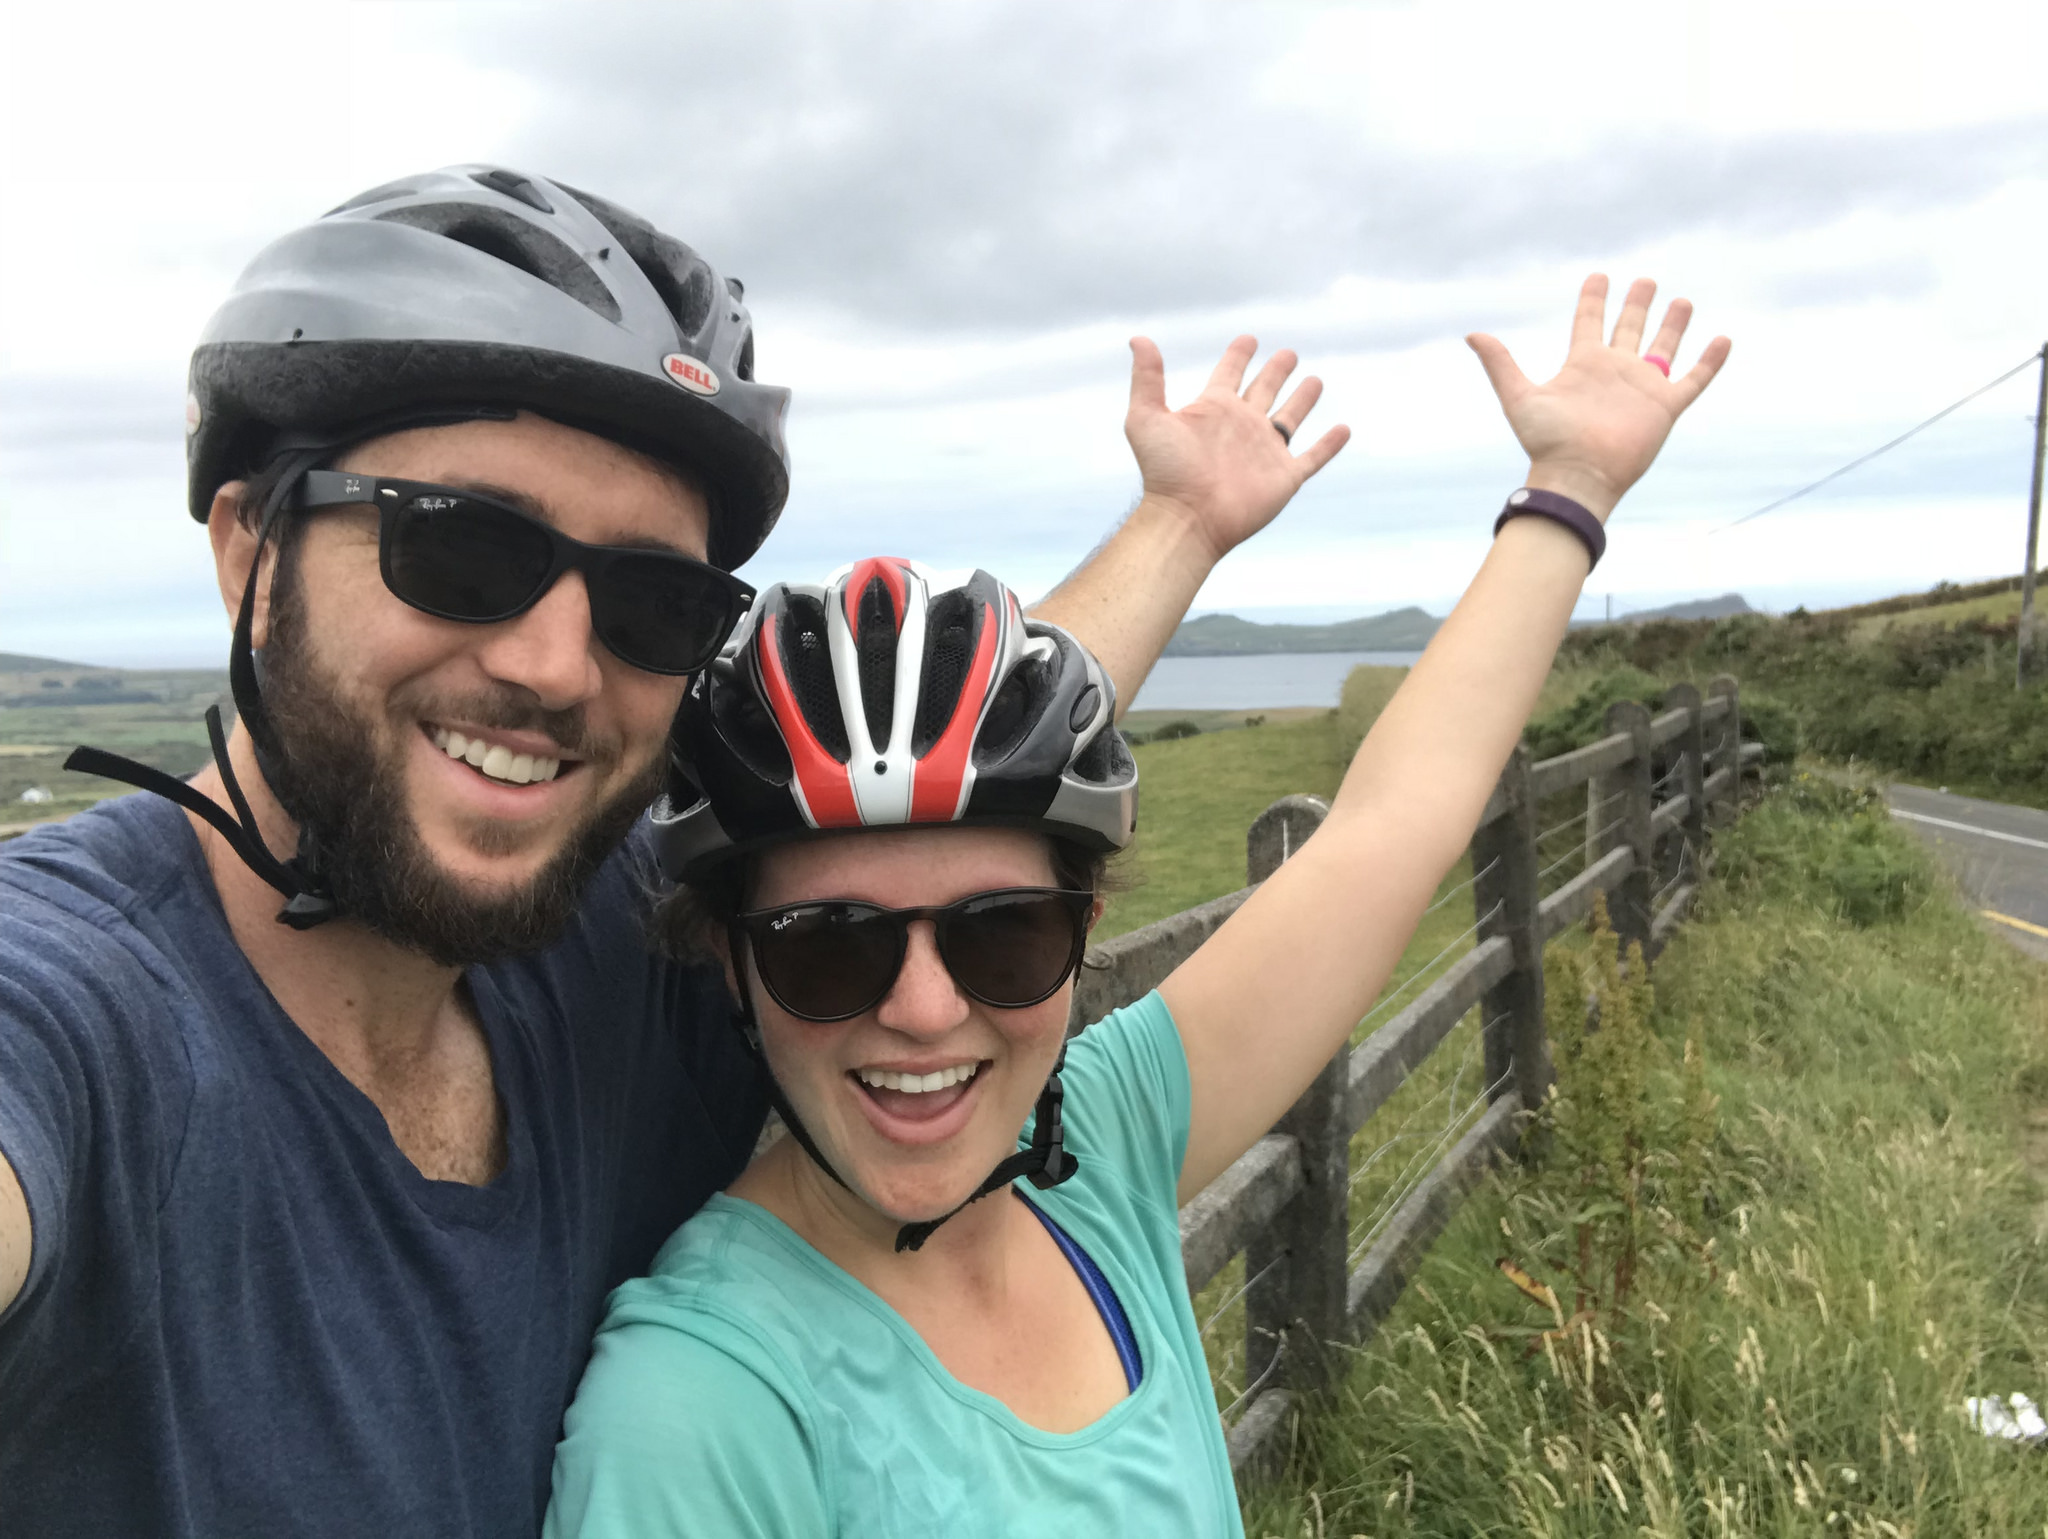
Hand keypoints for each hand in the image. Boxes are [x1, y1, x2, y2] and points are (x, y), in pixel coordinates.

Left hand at [1124, 336, 1350, 562]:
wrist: (1187, 518)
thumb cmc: (1165, 472)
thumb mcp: (1147, 418)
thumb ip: (1147, 378)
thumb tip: (1138, 339)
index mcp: (1214, 409)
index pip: (1229, 372)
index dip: (1239, 354)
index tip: (1249, 339)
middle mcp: (1242, 426)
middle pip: (1264, 389)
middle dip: (1276, 371)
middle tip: (1288, 354)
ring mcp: (1265, 452)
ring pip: (1290, 418)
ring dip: (1303, 400)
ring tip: (1315, 380)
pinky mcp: (1284, 477)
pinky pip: (1314, 457)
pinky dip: (1329, 445)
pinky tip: (1344, 429)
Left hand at [1466, 275, 1730, 521]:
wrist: (1577, 475)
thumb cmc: (1547, 441)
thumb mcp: (1519, 397)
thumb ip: (1500, 363)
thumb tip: (1471, 334)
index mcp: (1583, 365)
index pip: (1589, 322)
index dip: (1594, 299)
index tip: (1599, 275)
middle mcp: (1614, 372)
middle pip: (1629, 329)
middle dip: (1637, 304)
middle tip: (1645, 280)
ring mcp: (1641, 388)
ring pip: (1663, 348)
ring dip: (1673, 325)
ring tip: (1682, 301)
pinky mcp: (1665, 407)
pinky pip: (1694, 379)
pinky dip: (1710, 360)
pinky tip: (1722, 338)